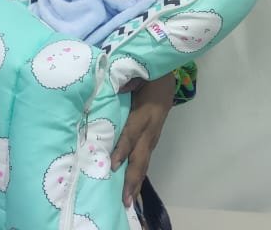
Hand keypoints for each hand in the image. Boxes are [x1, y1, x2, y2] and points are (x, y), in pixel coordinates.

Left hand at [112, 73, 172, 205]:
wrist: (166, 69)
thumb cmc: (146, 70)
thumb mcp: (133, 71)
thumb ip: (120, 82)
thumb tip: (104, 91)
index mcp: (146, 111)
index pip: (132, 133)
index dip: (122, 149)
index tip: (112, 164)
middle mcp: (152, 126)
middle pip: (141, 154)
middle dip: (132, 177)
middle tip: (124, 199)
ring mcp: (154, 132)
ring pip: (145, 159)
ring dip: (137, 180)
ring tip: (128, 201)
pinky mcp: (153, 135)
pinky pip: (146, 156)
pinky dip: (140, 173)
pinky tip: (133, 186)